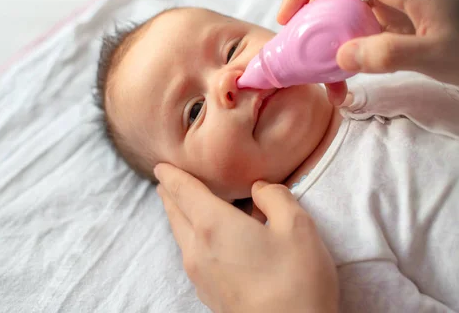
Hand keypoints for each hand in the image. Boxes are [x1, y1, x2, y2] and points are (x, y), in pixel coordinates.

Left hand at [154, 163, 338, 312]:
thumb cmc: (296, 280)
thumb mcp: (297, 226)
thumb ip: (275, 197)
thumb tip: (259, 188)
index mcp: (213, 225)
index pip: (182, 191)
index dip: (171, 175)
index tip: (161, 165)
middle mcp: (197, 249)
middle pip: (175, 213)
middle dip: (170, 194)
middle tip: (168, 181)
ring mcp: (200, 275)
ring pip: (180, 236)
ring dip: (179, 216)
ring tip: (184, 205)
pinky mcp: (209, 293)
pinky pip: (191, 255)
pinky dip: (191, 237)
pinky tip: (208, 239)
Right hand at [278, 0, 458, 86]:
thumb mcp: (439, 54)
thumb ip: (388, 54)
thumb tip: (341, 57)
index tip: (289, 20)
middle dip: (312, 20)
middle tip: (302, 56)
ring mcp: (399, 6)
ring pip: (348, 13)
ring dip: (330, 41)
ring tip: (326, 78)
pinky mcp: (404, 24)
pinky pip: (365, 31)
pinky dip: (350, 51)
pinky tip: (348, 78)